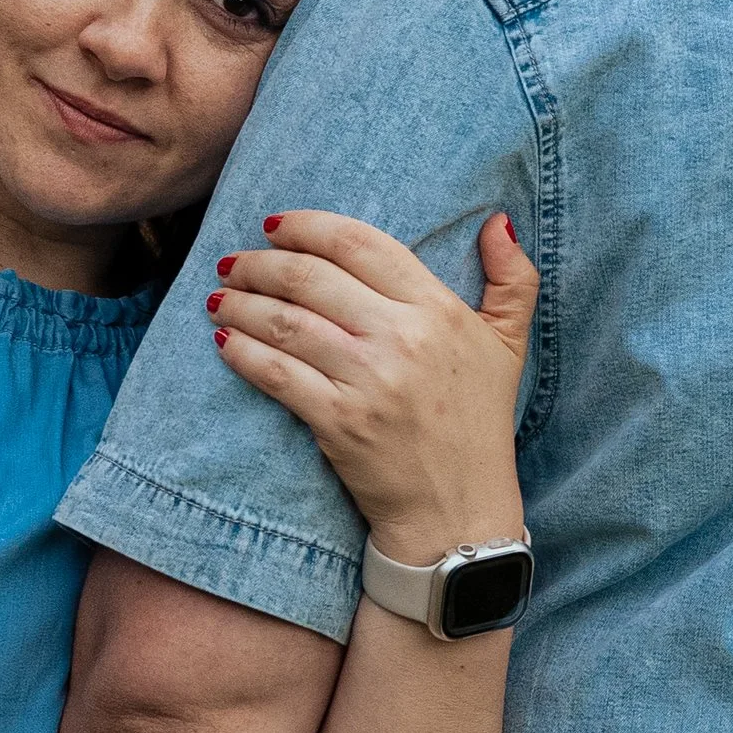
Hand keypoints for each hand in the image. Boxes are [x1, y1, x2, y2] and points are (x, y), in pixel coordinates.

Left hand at [207, 211, 538, 563]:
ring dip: (242, 302)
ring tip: (220, 296)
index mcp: (438, 310)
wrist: (458, 512)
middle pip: (310, 277)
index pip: (361, 244)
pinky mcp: (337, 422)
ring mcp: (367, 380)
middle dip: (260, 262)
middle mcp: (401, 338)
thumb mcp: (511, 345)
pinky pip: (275, 373)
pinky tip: (223, 339)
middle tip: (233, 263)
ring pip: (285, 321)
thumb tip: (498, 220)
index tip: (275, 225)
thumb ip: (512, 278)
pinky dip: (241, 351)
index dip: (308, 226)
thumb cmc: (480, 423)